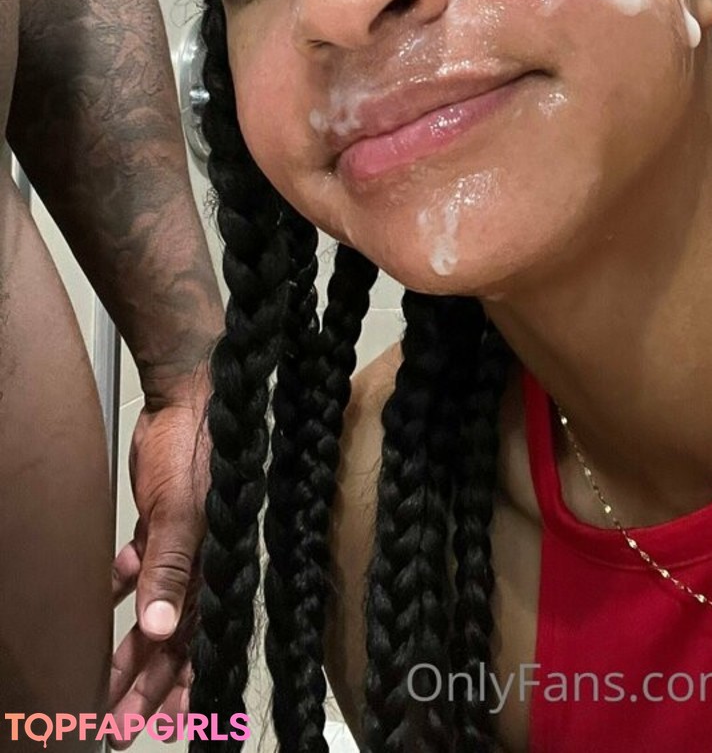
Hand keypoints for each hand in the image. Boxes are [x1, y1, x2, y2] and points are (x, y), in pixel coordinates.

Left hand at [108, 368, 211, 742]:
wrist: (188, 392)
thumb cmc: (195, 448)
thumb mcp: (182, 511)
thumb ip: (170, 571)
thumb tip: (158, 632)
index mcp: (215, 567)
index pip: (197, 643)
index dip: (178, 687)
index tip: (159, 725)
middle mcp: (200, 563)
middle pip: (172, 640)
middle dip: (145, 686)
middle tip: (114, 725)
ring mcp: (179, 545)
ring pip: (152, 614)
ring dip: (128, 652)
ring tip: (101, 688)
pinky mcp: (159, 523)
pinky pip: (139, 571)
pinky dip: (120, 592)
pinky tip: (98, 606)